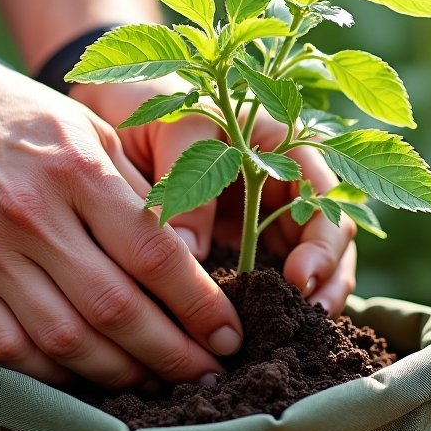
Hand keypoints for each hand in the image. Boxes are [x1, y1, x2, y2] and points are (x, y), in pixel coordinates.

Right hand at [0, 55, 243, 388]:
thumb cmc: (28, 120)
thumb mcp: (96, 132)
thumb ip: (143, 193)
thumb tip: (199, 264)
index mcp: (79, 170)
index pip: (154, 255)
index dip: (199, 306)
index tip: (229, 336)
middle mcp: (33, 214)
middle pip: (116, 308)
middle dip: (172, 354)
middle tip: (208, 377)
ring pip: (65, 340)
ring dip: (120, 375)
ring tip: (156, 386)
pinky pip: (9, 349)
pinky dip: (54, 376)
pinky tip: (88, 381)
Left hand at [84, 79, 356, 314]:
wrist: (103, 101)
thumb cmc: (143, 95)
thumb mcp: (170, 121)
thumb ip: (188, 175)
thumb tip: (191, 254)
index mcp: (279, 143)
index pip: (325, 196)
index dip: (323, 240)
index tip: (296, 277)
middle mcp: (278, 182)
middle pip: (327, 238)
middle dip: (327, 281)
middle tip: (306, 318)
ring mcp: (258, 215)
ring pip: (302, 263)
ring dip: (302, 299)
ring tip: (287, 335)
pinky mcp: (231, 242)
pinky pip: (258, 278)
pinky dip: (261, 305)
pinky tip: (247, 332)